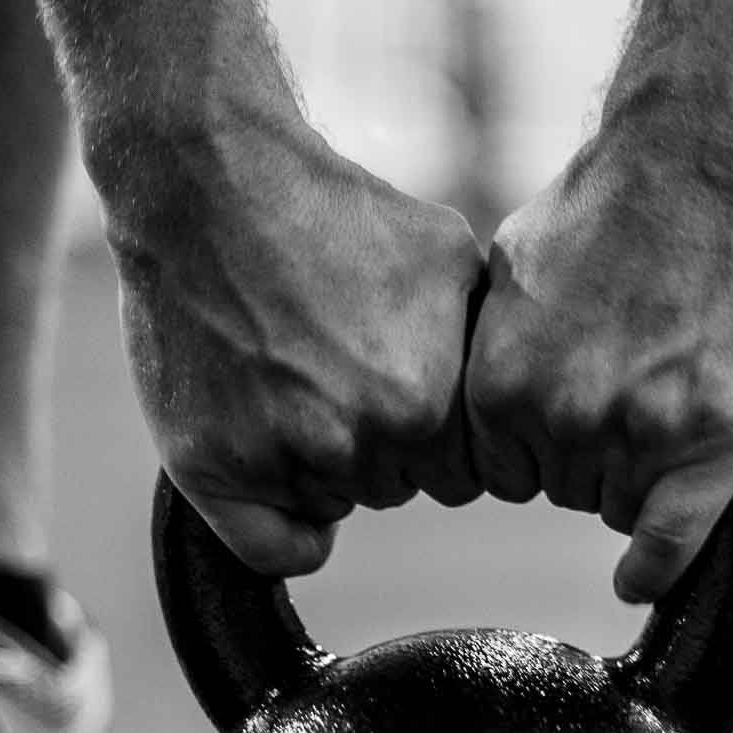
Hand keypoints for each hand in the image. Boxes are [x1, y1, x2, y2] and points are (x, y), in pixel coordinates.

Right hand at [99, 119, 484, 576]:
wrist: (211, 183)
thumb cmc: (334, 212)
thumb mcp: (451, 257)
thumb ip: (487, 342)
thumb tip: (521, 395)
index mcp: (428, 406)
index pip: (463, 471)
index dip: (439, 430)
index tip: (406, 382)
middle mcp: (359, 443)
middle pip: (400, 486)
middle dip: (384, 443)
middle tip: (341, 370)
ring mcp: (281, 460)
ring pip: (337, 504)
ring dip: (328, 465)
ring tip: (298, 378)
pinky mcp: (211, 469)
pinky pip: (274, 549)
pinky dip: (286, 530)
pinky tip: (287, 485)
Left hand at [464, 126, 732, 602]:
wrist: (704, 159)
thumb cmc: (607, 204)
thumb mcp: (507, 277)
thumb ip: (492, 358)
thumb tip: (478, 414)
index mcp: (496, 390)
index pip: (504, 472)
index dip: (537, 441)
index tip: (569, 399)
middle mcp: (561, 424)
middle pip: (562, 488)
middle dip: (588, 446)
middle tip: (628, 372)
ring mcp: (639, 436)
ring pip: (618, 503)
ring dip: (638, 466)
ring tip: (666, 382)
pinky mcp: (713, 440)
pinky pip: (669, 541)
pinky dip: (656, 567)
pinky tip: (638, 581)